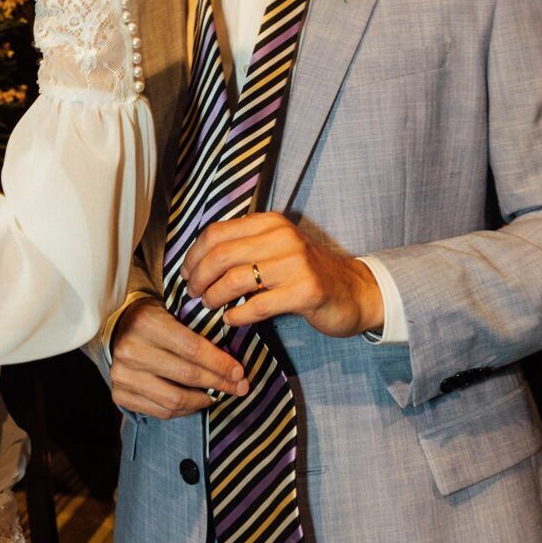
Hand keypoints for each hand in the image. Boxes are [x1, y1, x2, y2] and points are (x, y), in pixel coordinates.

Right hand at [110, 297, 249, 418]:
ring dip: (202, 400)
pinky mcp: (119, 394)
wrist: (118, 328)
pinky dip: (184, 411)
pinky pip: (160, 412)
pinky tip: (195, 402)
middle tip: (239, 387)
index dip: (220, 363)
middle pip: (186, 375)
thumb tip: (233, 365)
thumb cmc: (154, 319)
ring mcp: (121, 375)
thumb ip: (198, 332)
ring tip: (216, 395)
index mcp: (146, 323)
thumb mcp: (173, 312)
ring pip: (174, 400)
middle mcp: (130, 349)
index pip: (192, 348)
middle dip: (218, 383)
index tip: (239, 372)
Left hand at [183, 213, 384, 337]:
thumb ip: (245, 248)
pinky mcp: (306, 291)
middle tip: (193, 293)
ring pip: (235, 279)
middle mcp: (282, 238)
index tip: (186, 273)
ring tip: (209, 306)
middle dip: (199, 277)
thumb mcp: (277, 249)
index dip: (194, 255)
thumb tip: (197, 263)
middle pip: (221, 255)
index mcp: (270, 223)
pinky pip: (258, 305)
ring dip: (214, 296)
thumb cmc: (306, 273)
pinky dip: (237, 315)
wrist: (355, 291)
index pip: (217, 232)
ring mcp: (296, 264)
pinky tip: (231, 319)